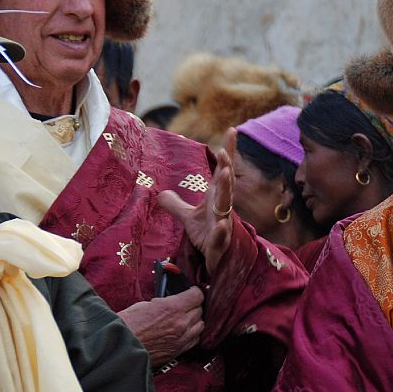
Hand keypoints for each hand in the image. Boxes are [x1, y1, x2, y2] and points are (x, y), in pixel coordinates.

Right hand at [119, 288, 204, 365]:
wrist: (119, 347)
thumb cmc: (128, 325)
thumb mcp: (146, 304)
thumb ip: (165, 301)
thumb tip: (174, 300)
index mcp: (173, 308)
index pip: (197, 295)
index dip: (194, 292)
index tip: (191, 292)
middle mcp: (181, 323)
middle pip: (199, 310)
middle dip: (193, 306)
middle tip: (185, 305)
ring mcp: (181, 338)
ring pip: (200, 325)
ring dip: (194, 320)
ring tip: (185, 318)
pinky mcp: (178, 350)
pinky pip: (195, 339)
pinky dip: (192, 334)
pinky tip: (183, 331)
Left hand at [159, 128, 235, 275]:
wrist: (218, 260)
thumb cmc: (207, 235)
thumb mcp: (188, 218)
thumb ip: (175, 204)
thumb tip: (161, 192)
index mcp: (217, 198)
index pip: (223, 171)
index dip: (229, 152)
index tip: (231, 131)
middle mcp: (222, 208)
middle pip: (225, 185)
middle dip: (226, 167)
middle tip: (224, 151)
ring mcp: (223, 224)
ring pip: (226, 206)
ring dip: (227, 190)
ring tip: (226, 174)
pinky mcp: (220, 243)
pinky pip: (220, 236)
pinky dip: (220, 230)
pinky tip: (220, 224)